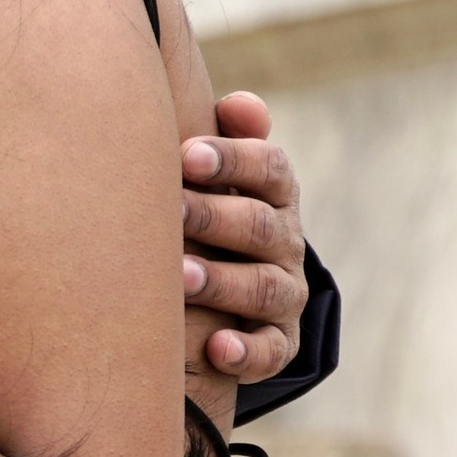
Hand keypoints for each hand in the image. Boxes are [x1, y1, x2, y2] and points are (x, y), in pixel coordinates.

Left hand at [182, 90, 305, 386]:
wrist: (232, 286)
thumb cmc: (210, 211)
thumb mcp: (221, 173)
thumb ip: (229, 136)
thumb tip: (239, 105)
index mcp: (275, 194)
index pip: (270, 169)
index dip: (233, 159)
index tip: (186, 154)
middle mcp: (285, 243)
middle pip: (260, 226)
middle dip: (215, 217)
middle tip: (171, 211)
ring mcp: (284, 294)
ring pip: (262, 287)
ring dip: (222, 281)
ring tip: (180, 277)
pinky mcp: (277, 342)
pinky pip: (270, 351)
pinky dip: (247, 351)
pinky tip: (217, 348)